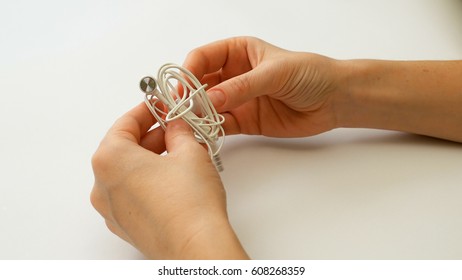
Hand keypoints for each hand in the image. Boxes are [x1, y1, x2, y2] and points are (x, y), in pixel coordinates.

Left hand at [91, 103, 247, 258]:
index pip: (124, 124)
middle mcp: (102, 186)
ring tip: (179, 153)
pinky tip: (173, 178)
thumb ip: (179, 131)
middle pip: (123, 149)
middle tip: (176, 128)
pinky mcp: (126, 226)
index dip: (146, 110)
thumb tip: (176, 125)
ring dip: (150, 159)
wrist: (196, 247)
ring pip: (128, 173)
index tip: (161, 105)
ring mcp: (112, 210)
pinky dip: (148, 181)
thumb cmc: (189, 202)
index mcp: (110, 160)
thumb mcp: (189, 151)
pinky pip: (132, 194)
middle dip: (151, 136)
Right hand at [183, 36, 341, 136]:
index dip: (189, 72)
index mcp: (237, 52)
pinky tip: (204, 134)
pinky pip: (221, 126)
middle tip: (181, 110)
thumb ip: (242, 86)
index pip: (203, 58)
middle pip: (200, 84)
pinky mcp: (245, 121)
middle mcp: (233, 75)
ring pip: (207, 106)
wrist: (334, 100)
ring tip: (188, 125)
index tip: (183, 89)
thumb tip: (210, 99)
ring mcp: (237, 99)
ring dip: (197, 115)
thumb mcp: (275, 73)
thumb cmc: (309, 74)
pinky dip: (211, 130)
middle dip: (188, 96)